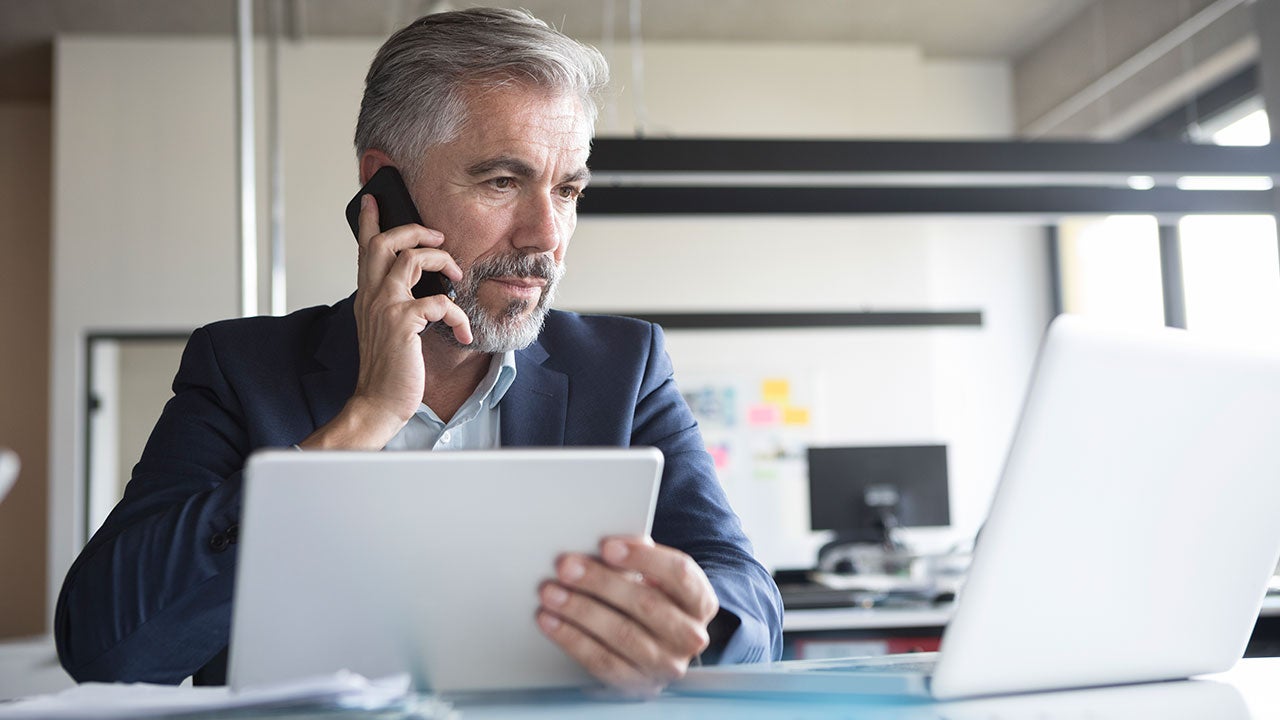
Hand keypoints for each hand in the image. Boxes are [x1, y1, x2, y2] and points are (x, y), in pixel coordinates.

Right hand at [299, 194, 469, 449]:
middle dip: (414, 230)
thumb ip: (397, 305)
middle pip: (386, 242)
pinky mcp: (403, 323)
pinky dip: (458, 315)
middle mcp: (372, 296)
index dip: (368, 221)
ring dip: (441, 262)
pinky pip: (439, 302)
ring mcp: (385, 308)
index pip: (364, 249)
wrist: (378, 403)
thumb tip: (423, 289)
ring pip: (411, 259)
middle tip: (437, 236)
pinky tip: (463, 332)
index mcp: (368, 296)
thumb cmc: (389, 369)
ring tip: (456, 276)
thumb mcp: (388, 329)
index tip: (372, 199)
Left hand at [537, 536, 719, 696]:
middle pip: (646, 604)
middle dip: (601, 583)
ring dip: (580, 610)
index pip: (679, 574)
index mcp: (700, 601)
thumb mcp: (656, 576)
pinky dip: (572, 639)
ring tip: (551, 593)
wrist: (659, 646)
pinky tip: (551, 621)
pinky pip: (602, 661)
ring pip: (622, 634)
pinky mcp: (638, 685)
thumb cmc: (653, 599)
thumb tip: (606, 546)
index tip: (606, 546)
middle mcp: (690, 636)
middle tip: (566, 567)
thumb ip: (639, 556)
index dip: (642, 558)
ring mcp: (666, 665)